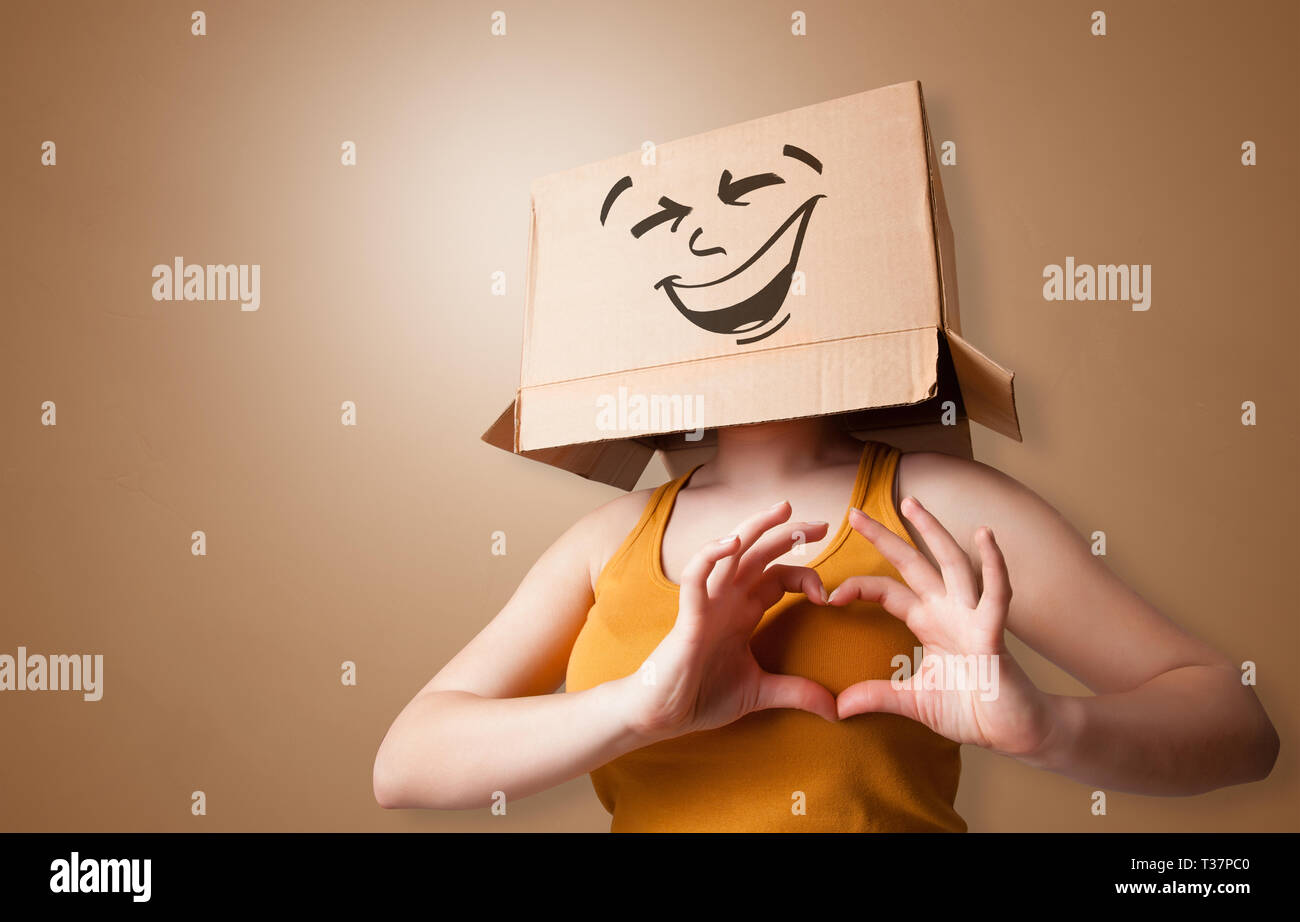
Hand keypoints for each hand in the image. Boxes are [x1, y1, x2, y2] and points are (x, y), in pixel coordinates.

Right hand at [626, 501, 838, 741]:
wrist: (663, 716)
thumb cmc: (701, 697)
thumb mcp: (760, 693)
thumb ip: (797, 693)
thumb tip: (836, 710)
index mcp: (743, 612)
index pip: (778, 578)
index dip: (805, 577)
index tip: (828, 597)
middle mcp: (726, 600)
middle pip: (760, 554)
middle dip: (790, 535)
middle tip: (823, 524)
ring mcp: (707, 604)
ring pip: (730, 552)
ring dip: (756, 528)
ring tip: (783, 510)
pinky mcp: (688, 616)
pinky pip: (695, 576)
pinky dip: (710, 555)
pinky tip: (731, 543)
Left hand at [828, 497, 1051, 756]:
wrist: (1013, 731)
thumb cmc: (972, 710)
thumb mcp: (915, 701)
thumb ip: (879, 696)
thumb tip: (839, 708)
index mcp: (929, 623)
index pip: (888, 592)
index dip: (860, 587)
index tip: (830, 595)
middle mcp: (949, 611)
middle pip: (913, 564)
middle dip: (885, 537)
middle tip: (855, 512)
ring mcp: (973, 618)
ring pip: (952, 565)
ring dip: (933, 533)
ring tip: (912, 504)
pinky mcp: (995, 634)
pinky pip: (996, 594)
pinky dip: (993, 565)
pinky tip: (986, 537)